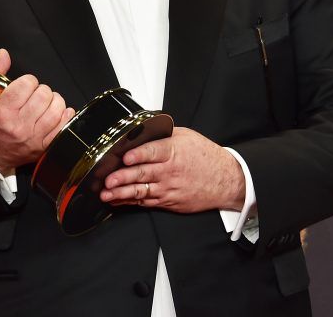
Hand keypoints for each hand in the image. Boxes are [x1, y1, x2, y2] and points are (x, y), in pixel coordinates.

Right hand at [0, 49, 74, 174]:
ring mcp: (34, 136)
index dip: (27, 81)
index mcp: (3, 111)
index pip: (27, 83)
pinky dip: (64, 115)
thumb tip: (4, 54)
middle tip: (34, 95)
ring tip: (45, 103)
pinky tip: (57, 112)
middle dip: (40, 90)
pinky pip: (64, 125)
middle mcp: (19, 124)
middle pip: (44, 94)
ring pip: (57, 107)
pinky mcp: (45, 145)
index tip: (23, 86)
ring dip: (53, 101)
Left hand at [100, 127, 245, 212]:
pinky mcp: (169, 202)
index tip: (125, 158)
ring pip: (141, 191)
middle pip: (143, 174)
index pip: (153, 152)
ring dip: (122, 194)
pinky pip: (146, 202)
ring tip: (107, 195)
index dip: (138, 155)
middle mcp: (169, 171)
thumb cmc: (206, 157)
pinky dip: (131, 202)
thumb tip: (142, 131)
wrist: (225, 180)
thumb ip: (163, 135)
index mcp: (173, 151)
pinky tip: (118, 201)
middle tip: (109, 180)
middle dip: (123, 178)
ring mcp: (168, 188)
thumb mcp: (186, 137)